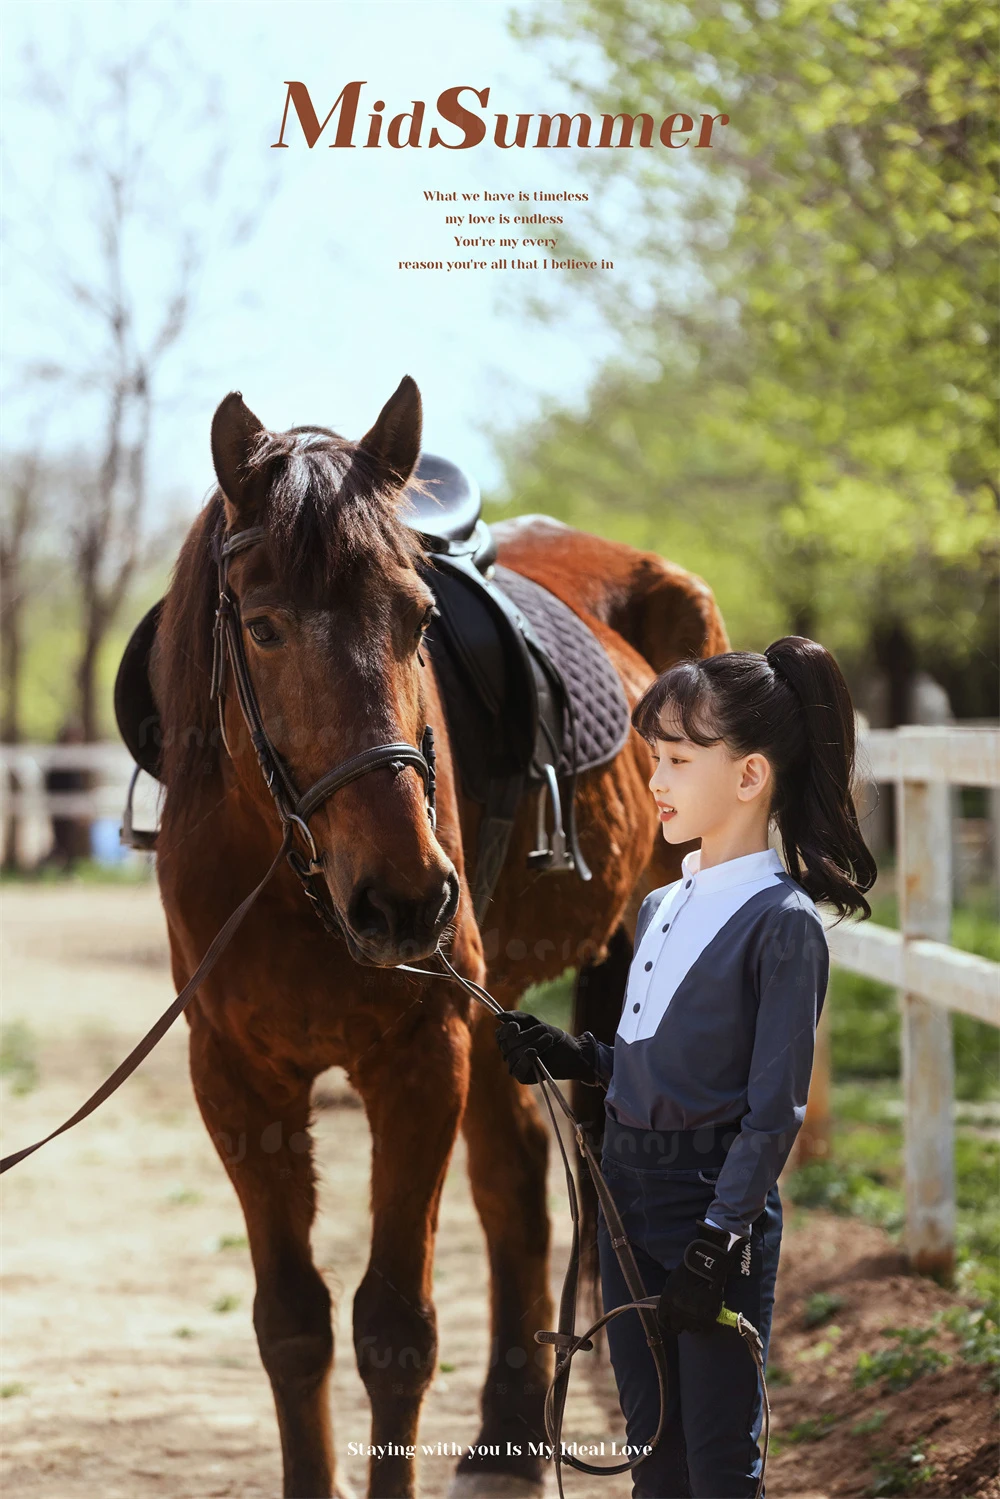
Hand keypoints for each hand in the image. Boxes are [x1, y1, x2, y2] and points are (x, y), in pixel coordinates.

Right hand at [494, 1011, 598, 1084]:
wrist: (572, 1052)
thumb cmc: (553, 1037)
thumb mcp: (534, 1022)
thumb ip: (517, 1017)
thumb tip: (498, 1016)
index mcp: (512, 1040)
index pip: (500, 1035)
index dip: (506, 1031)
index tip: (517, 1026)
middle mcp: (511, 1054)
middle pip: (507, 1044)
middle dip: (526, 1035)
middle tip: (543, 1030)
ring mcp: (516, 1066)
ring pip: (514, 1055)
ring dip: (533, 1044)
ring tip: (548, 1039)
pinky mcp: (523, 1077)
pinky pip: (517, 1069)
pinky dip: (526, 1059)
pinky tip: (534, 1052)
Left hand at [656, 1220, 745, 1335]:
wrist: (705, 1266)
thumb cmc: (687, 1271)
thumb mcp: (672, 1284)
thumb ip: (669, 1299)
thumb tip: (669, 1310)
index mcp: (667, 1303)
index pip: (663, 1321)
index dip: (667, 1323)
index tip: (671, 1324)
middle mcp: (678, 1312)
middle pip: (676, 1327)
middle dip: (680, 1324)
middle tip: (685, 1321)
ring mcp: (693, 1317)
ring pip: (691, 1328)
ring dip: (693, 1323)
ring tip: (697, 1316)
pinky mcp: (706, 1318)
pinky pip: (704, 1326)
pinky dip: (704, 1322)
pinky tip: (706, 1314)